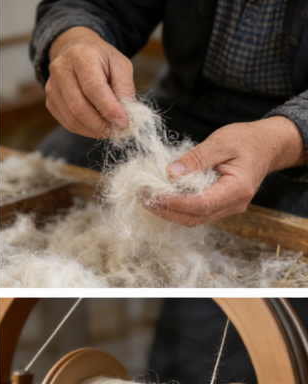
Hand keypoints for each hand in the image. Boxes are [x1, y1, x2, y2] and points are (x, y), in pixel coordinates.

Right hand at [45, 27, 135, 137]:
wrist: (76, 53)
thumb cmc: (102, 60)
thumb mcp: (120, 65)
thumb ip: (125, 87)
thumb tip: (125, 114)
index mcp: (81, 56)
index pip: (93, 88)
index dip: (108, 108)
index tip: (123, 122)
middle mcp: (61, 70)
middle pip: (78, 106)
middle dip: (100, 124)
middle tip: (117, 131)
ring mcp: (51, 87)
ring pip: (72, 118)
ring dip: (93, 130)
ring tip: (109, 130)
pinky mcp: (50, 102)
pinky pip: (66, 122)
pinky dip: (84, 130)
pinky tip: (96, 127)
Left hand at [147, 116, 307, 226]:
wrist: (267, 145)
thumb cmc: (246, 140)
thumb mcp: (221, 142)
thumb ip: (196, 158)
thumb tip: (171, 172)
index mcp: (238, 189)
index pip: (201, 204)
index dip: (174, 202)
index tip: (151, 194)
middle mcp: (234, 204)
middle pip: (194, 217)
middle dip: (165, 210)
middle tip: (142, 197)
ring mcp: (228, 208)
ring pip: (194, 218)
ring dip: (168, 211)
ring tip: (146, 197)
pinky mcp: (221, 205)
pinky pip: (196, 212)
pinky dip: (177, 207)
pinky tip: (161, 197)